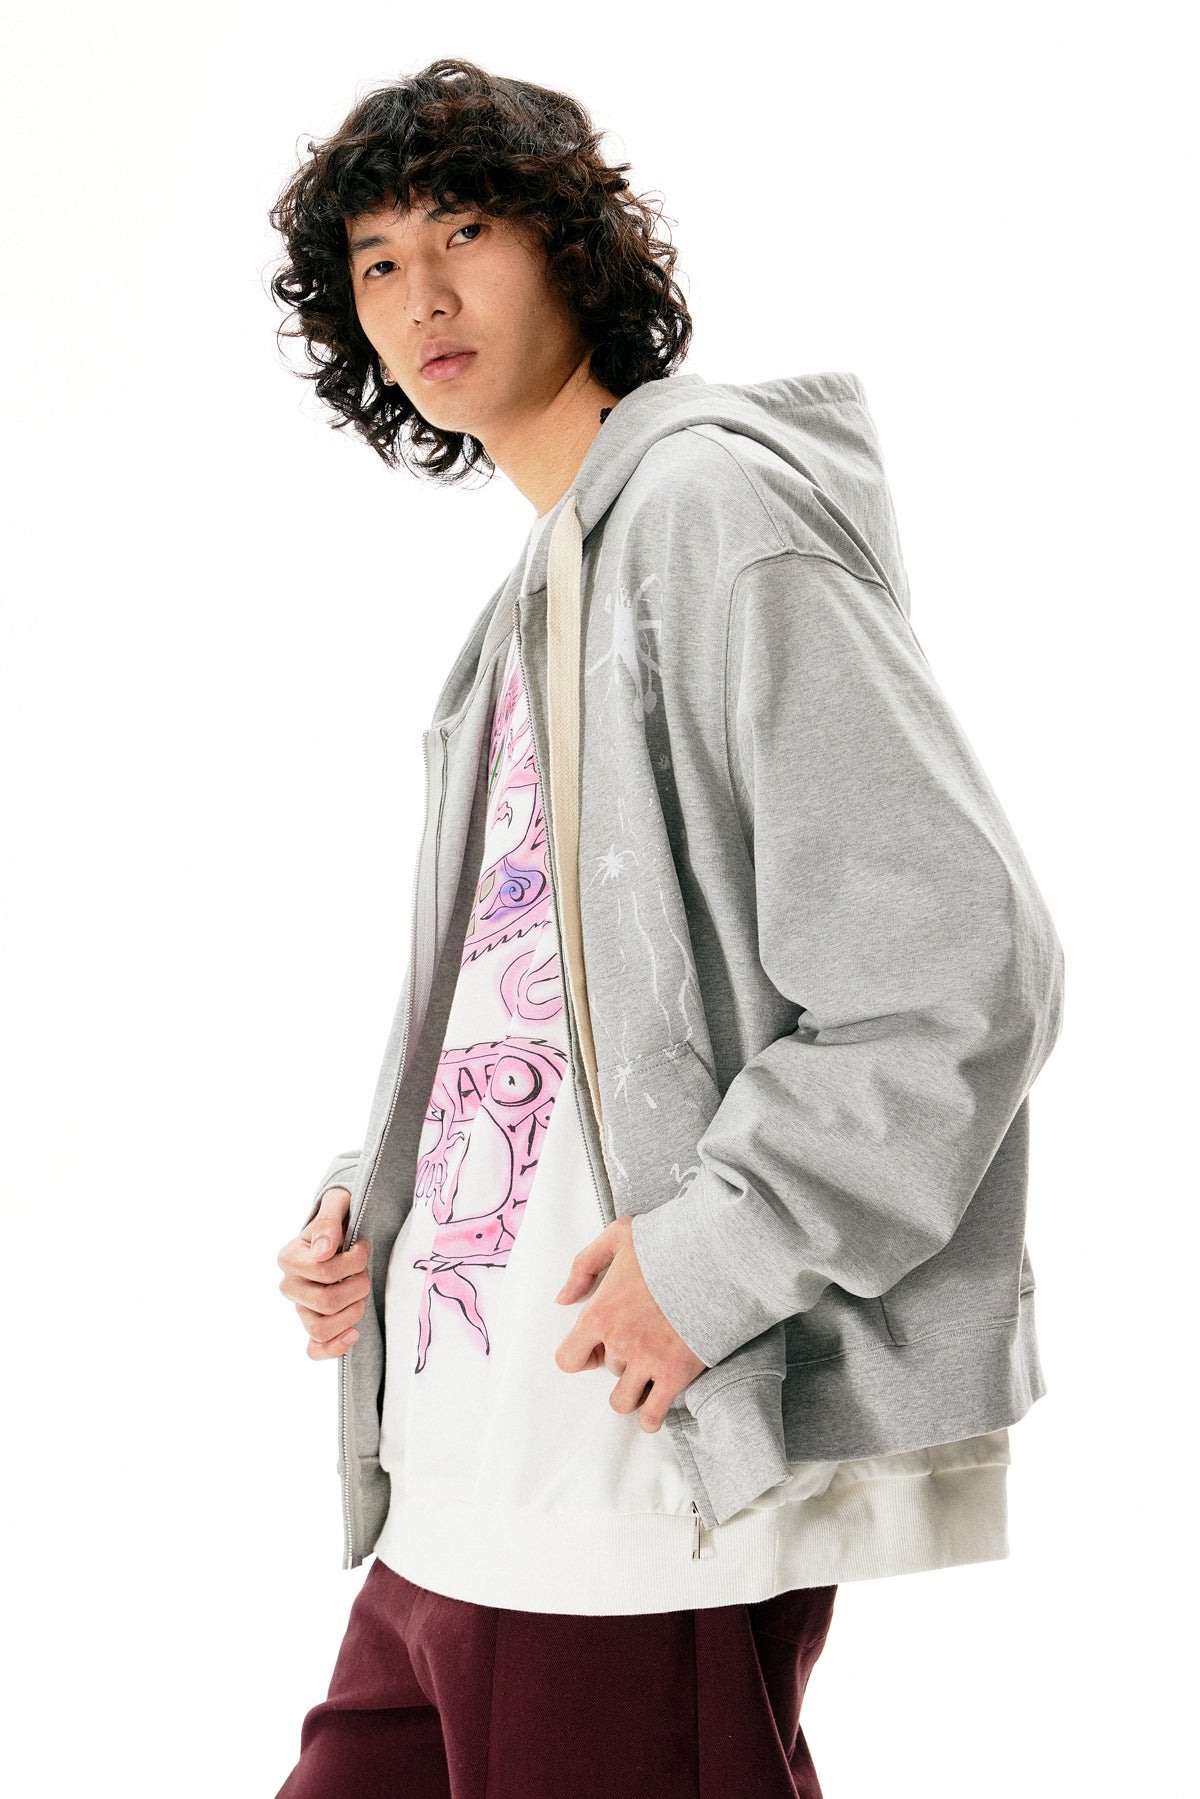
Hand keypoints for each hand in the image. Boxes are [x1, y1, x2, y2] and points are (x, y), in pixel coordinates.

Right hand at [277, 1186, 370, 1360]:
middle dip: (358, 1286)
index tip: (361, 1247)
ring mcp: (300, 1308)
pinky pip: (314, 1349)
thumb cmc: (340, 1217)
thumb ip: (328, 1221)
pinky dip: (334, 1347)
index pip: (325, 1271)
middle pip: (327, 1302)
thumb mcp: (338, 1203)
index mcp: (289, 1257)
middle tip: (364, 1271)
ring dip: (353, 1312)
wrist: (342, 1234)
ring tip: (361, 1294)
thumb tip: (322, 1251)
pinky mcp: (312, 1324)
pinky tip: (353, 1334)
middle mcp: (289, 1286)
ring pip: (322, 1328)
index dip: (354, 1261)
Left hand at [553, 1216, 707, 1430]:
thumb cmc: (667, 1242)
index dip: (581, 1355)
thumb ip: (583, 1266)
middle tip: (643, 1339)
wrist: (716, 1255)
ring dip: (633, 1390)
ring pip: (624, 1401)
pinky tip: (657, 1404)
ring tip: (649, 1371)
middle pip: (606, 1372)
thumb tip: (563, 1299)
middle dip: (620, 1360)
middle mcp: (618, 1343)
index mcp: (598, 1314)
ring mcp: (647, 1362)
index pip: (568, 1359)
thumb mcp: (618, 1237)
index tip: (599, 1346)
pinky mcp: (676, 1374)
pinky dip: (651, 1417)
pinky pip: (652, 1416)